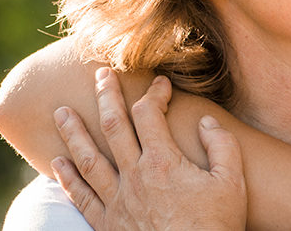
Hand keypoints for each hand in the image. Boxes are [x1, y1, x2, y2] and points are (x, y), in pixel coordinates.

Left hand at [50, 68, 246, 230]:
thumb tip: (206, 121)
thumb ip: (221, 146)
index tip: (160, 83)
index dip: (154, 93)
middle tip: (99, 75)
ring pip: (87, 159)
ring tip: (60, 113)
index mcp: (163, 162)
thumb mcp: (232, 182)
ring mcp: (117, 201)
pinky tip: (57, 164)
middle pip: (113, 127)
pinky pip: (81, 196)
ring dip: (73, 133)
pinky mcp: (107, 224)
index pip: (149, 114)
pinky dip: (67, 178)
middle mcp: (134, 176)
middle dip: (105, 97)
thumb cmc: (214, 225)